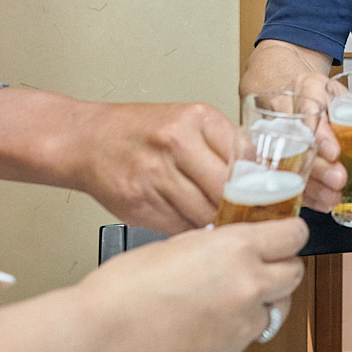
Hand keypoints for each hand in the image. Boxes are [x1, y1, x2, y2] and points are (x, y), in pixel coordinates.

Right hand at [0, 88, 246, 232]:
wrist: (86, 140)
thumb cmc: (140, 131)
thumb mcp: (189, 121)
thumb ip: (225, 145)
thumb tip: (261, 179)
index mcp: (196, 119)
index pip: (245, 158)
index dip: (257, 184)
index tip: (264, 198)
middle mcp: (175, 143)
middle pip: (226, 190)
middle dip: (237, 208)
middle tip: (242, 217)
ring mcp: (154, 175)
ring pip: (203, 214)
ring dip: (212, 224)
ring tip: (213, 222)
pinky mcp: (138, 203)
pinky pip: (179, 227)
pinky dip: (188, 231)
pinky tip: (186, 224)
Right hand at [74, 218, 308, 351]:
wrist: (98, 343)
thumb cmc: (119, 293)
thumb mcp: (173, 246)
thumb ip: (212, 247)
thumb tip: (226, 249)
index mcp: (237, 249)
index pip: (294, 235)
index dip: (289, 236)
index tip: (283, 238)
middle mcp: (249, 287)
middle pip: (293, 276)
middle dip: (279, 271)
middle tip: (256, 271)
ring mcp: (242, 329)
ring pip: (272, 314)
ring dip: (256, 307)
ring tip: (219, 306)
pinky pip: (243, 343)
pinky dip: (230, 336)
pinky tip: (199, 332)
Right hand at [285, 70, 351, 214]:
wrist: (300, 93)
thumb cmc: (331, 100)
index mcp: (310, 91)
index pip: (310, 110)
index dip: (322, 134)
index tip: (335, 152)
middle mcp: (290, 111)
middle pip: (298, 142)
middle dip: (319, 166)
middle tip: (340, 180)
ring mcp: (279, 134)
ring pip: (287, 162)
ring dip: (312, 184)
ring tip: (334, 198)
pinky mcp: (278, 155)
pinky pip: (287, 177)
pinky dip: (306, 193)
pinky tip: (323, 203)